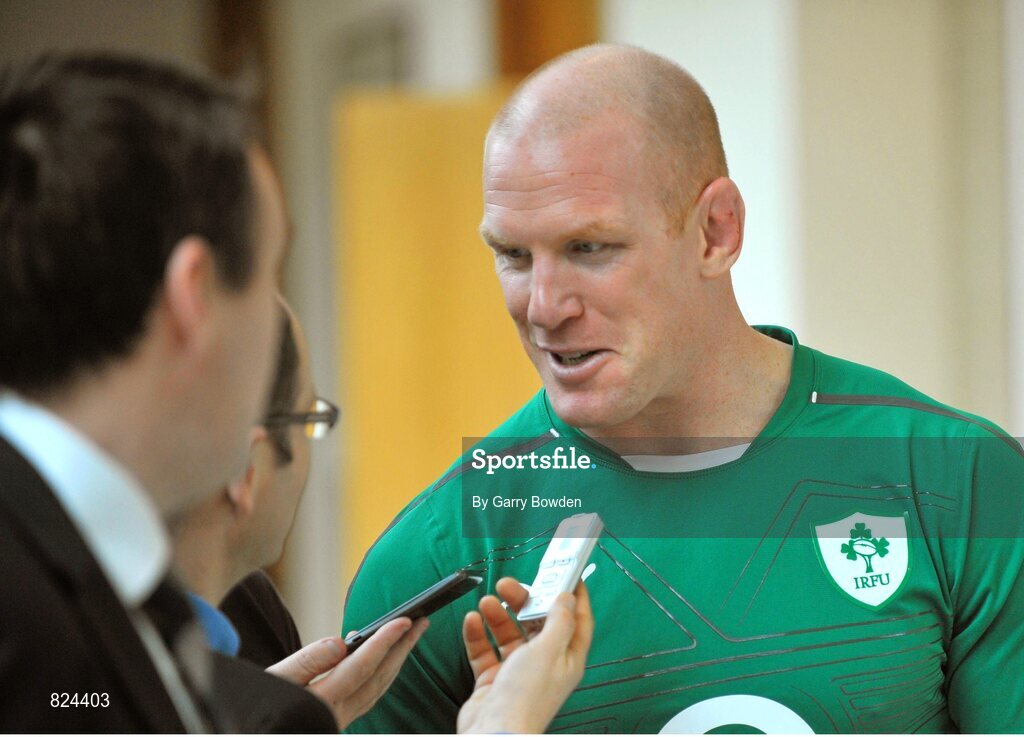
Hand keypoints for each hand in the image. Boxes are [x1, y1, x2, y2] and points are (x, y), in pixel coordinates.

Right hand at [266, 617, 428, 729]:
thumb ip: (307, 662)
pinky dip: (382, 674)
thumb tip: (340, 642)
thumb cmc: (257, 705)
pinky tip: (384, 660)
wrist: (252, 731)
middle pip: (379, 677)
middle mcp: (337, 714)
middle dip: (402, 648)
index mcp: (323, 701)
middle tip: (422, 621)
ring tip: (411, 636)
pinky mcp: (336, 719)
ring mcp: (339, 719)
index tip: (405, 620)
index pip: (362, 666)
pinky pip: (369, 695)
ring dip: (397, 660)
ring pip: (378, 688)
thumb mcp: (274, 681)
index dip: (385, 641)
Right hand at [457, 577, 592, 733]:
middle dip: (524, 601)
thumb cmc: (525, 698)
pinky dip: (478, 635)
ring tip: (487, 601)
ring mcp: (518, 673)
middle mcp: (544, 665)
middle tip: (508, 585)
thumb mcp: (548, 650)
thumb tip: (568, 598)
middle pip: (537, 623)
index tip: (565, 574)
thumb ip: (558, 621)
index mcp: (566, 658)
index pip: (576, 621)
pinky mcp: (494, 680)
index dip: (573, 597)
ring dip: (498, 615)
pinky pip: (486, 650)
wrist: (493, 733)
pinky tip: (472, 621)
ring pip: (509, 634)